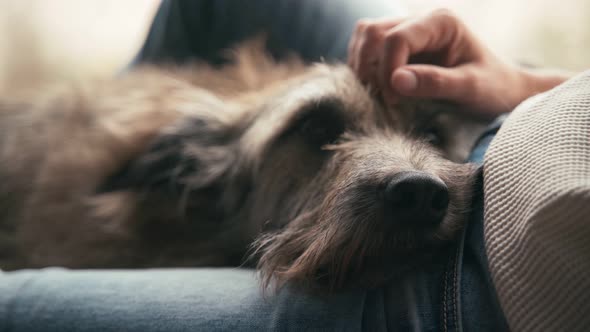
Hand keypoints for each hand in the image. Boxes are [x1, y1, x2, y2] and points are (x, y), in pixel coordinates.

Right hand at [348, 9, 568, 117]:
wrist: (499, 91)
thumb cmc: (491, 89)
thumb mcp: (470, 88)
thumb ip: (435, 83)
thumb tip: (396, 81)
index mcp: (442, 22)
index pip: (396, 39)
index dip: (388, 70)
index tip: (395, 99)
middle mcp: (421, 20)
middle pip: (372, 33)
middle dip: (371, 69)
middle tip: (387, 98)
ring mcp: (407, 30)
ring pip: (364, 37)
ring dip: (364, 68)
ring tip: (382, 94)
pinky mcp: (398, 45)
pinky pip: (365, 48)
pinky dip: (365, 69)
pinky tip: (380, 88)